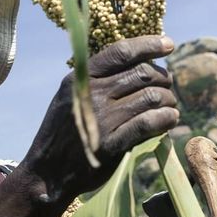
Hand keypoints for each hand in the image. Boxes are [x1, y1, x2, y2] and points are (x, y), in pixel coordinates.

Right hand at [19, 36, 179, 203]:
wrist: (48, 172)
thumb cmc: (65, 132)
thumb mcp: (73, 97)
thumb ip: (100, 80)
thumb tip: (143, 65)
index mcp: (81, 78)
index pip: (121, 52)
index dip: (149, 45)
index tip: (169, 45)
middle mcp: (92, 94)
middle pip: (143, 73)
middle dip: (164, 79)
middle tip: (168, 87)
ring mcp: (101, 119)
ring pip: (152, 97)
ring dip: (168, 101)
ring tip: (169, 107)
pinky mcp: (111, 144)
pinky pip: (149, 123)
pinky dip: (166, 119)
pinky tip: (169, 120)